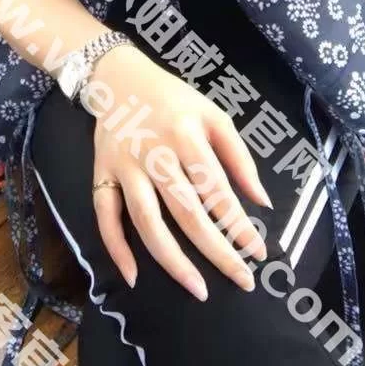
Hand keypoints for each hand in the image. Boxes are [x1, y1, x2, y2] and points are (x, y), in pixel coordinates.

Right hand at [90, 44, 269, 300]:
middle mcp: (154, 152)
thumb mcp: (212, 114)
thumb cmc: (173, 98)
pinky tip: (134, 276)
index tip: (259, 252)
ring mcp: (124, 165)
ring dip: (172, 260)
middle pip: (186, 211)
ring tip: (199, 289)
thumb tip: (262, 202)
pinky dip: (116, 247)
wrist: (116, 76)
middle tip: (243, 280)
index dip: (239, 224)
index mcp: (186, 134)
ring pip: (147, 220)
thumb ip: (238, 156)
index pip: (216, 189)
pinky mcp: (102, 172)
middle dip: (216, 250)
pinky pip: (105, 215)